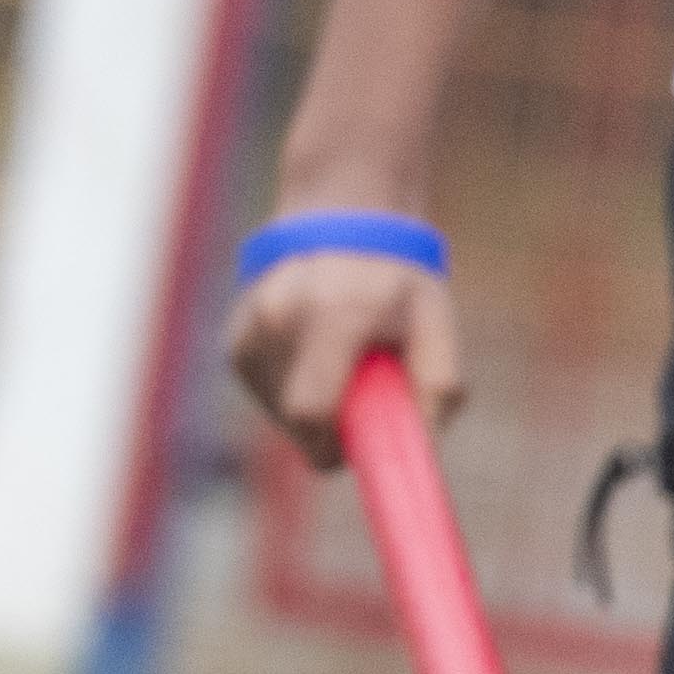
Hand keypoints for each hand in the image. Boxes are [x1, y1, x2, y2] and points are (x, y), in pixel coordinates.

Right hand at [222, 215, 460, 430]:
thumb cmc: (397, 279)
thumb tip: (422, 452)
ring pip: (276, 408)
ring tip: (336, 366)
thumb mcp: (435, 323)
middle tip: (356, 405)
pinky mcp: (235, 339)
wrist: (343, 217)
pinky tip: (312, 356)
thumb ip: (438, 386)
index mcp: (335, 313)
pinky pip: (263, 392)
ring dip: (308, 408)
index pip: (311, 410)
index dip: (329, 449)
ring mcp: (251, 325)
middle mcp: (282, 316)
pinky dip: (289, 390)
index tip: (348, 456)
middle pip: (292, 416)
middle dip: (324, 431)